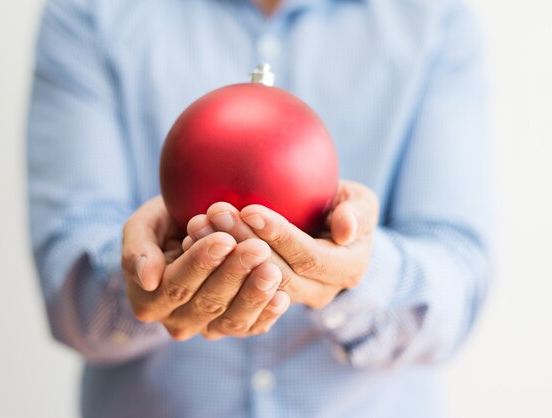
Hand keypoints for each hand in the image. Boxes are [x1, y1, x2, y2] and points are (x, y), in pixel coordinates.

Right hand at [121, 196, 289, 340]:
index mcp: (149, 299)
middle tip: (258, 249)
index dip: (201, 263)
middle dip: (234, 274)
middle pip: (207, 303)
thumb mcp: (143, 226)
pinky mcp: (233, 327)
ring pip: (230, 319)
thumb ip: (137, 249)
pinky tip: (282, 296)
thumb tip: (148, 278)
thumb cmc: (165, 225)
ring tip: (272, 271)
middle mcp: (176, 321)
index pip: (176, 284)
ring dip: (254, 296)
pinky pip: (250, 328)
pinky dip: (267, 314)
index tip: (224, 239)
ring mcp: (206, 328)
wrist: (187, 235)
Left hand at [184, 180, 378, 309]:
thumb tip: (347, 230)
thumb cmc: (342, 208)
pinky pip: (233, 295)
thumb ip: (358, 212)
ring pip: (251, 286)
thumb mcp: (360, 203)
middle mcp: (319, 293)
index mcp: (346, 270)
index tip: (249, 209)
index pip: (307, 257)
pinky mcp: (261, 303)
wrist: (325, 236)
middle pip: (275, 274)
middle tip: (216, 212)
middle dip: (244, 243)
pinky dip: (211, 272)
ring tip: (198, 226)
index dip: (278, 235)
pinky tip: (191, 244)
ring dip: (222, 258)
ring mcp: (289, 302)